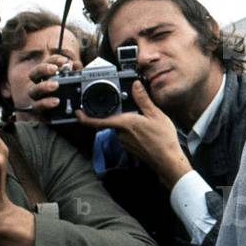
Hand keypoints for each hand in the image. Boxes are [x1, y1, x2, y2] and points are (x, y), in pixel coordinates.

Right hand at [24, 53, 76, 119]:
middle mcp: (38, 85)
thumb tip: (76, 64)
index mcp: (46, 76)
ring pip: (33, 91)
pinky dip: (45, 103)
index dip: (53, 60)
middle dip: (43, 69)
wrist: (65, 117)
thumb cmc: (68, 96)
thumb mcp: (74, 83)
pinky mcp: (39, 111)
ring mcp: (36, 98)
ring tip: (55, 85)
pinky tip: (55, 101)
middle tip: (54, 69)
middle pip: (34, 74)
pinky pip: (38, 107)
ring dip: (43, 86)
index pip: (46, 63)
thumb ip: (75, 73)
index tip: (64, 60)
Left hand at [76, 81, 190, 190]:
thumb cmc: (162, 138)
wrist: (167, 160)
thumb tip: (134, 85)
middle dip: (121, 114)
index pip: (97, 121)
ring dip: (128, 123)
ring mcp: (124, 143)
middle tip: (135, 110)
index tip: (77, 111)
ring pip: (121, 129)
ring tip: (146, 120)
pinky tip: (146, 130)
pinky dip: (133, 131)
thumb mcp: (155, 114)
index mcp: (124, 123)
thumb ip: (143, 99)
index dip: (84, 117)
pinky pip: (127, 136)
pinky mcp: (130, 148)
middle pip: (113, 121)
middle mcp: (120, 134)